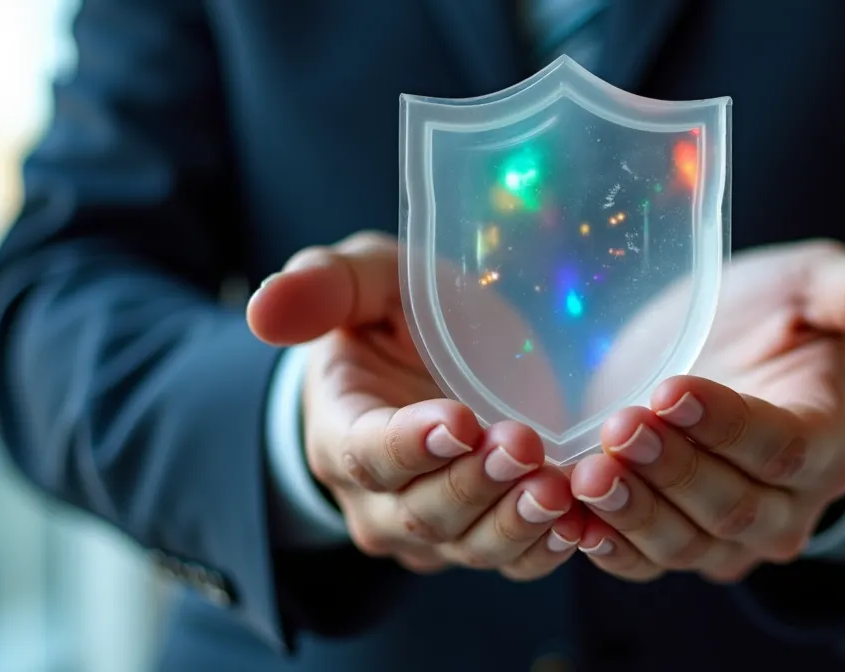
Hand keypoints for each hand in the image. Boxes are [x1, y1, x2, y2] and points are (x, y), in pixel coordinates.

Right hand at [247, 232, 583, 579]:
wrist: (428, 365)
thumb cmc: (394, 319)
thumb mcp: (363, 281)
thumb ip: (323, 286)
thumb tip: (262, 308)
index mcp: (341, 431)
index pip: (366, 453)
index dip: (411, 443)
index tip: (459, 420)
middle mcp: (378, 498)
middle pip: (421, 511)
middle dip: (474, 483)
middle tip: (523, 445)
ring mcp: (431, 530)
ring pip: (468, 545)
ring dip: (514, 523)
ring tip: (558, 489)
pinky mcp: (481, 540)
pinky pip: (513, 562)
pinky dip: (548, 550)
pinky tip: (582, 524)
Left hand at [569, 240, 844, 581]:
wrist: (711, 351)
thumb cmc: (768, 315)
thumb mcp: (815, 285)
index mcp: (821, 442)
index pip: (779, 447)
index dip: (726, 424)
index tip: (673, 386)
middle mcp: (780, 506)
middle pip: (729, 506)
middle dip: (673, 470)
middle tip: (623, 427)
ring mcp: (723, 535)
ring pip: (683, 543)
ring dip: (635, 513)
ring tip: (588, 473)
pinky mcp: (668, 540)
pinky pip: (642, 562)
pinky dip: (605, 545)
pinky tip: (569, 517)